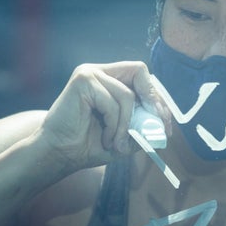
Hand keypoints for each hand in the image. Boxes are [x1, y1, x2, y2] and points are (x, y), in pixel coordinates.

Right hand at [36, 61, 167, 172]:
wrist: (60, 154)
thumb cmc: (89, 145)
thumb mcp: (125, 136)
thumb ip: (143, 126)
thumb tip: (165, 124)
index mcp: (111, 80)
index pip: (142, 78)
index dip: (157, 98)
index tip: (165, 122)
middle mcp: (101, 72)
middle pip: (140, 71)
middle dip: (151, 101)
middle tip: (155, 126)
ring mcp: (90, 73)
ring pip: (127, 95)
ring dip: (126, 125)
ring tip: (116, 143)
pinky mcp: (82, 81)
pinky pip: (113, 103)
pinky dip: (113, 126)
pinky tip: (104, 138)